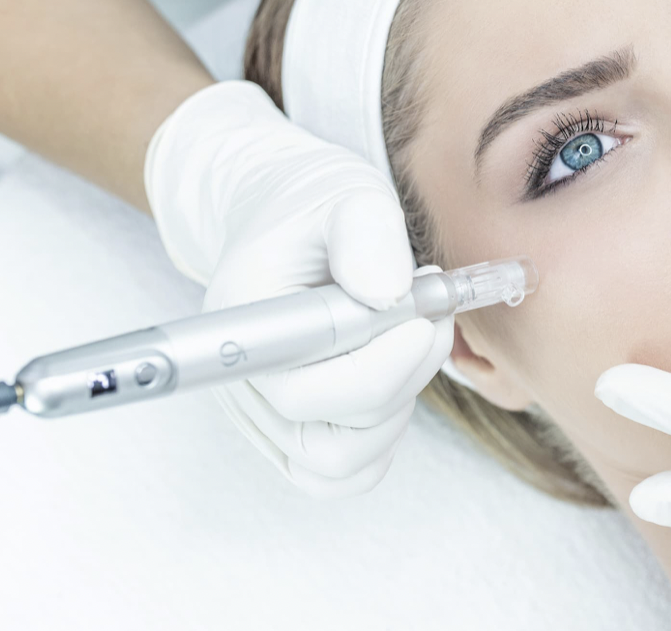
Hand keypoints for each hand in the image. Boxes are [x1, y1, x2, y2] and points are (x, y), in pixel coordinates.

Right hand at [145, 80, 453, 497]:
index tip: (419, 315)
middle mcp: (241, 383)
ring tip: (412, 338)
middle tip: (430, 314)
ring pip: (342, 463)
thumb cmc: (312, 210)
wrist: (290, 221)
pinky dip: (384, 436)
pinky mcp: (292, 436)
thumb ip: (366, 234)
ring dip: (399, 406)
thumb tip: (387, 293)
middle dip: (402, 377)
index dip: (376, 366)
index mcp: (240, 321)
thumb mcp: (347, 196)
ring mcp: (264, 418)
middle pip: (328, 436)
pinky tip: (396, 376)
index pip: (300, 389)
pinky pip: (343, 473)